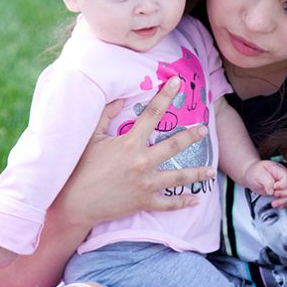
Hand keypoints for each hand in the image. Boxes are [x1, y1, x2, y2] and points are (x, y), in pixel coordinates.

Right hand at [52, 76, 215, 229]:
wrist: (75, 203)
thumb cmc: (81, 169)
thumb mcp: (91, 138)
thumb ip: (106, 115)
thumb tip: (121, 97)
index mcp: (130, 143)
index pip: (152, 114)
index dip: (165, 96)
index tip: (177, 82)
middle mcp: (142, 162)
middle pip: (174, 146)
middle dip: (191, 136)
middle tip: (204, 129)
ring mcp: (145, 184)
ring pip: (178, 177)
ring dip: (197, 173)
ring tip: (212, 170)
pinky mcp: (144, 202)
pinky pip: (168, 204)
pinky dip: (183, 203)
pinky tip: (196, 199)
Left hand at [244, 160, 286, 207]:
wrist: (251, 176)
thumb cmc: (254, 173)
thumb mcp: (258, 174)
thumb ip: (266, 181)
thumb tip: (272, 191)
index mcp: (278, 169)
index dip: (282, 185)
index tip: (274, 188)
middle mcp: (283, 176)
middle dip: (285, 193)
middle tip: (274, 195)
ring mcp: (284, 184)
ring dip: (284, 200)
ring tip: (274, 203)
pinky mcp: (282, 191)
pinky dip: (284, 203)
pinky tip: (277, 204)